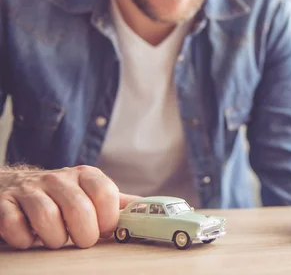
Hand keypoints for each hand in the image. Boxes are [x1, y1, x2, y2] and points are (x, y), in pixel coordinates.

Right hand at [0, 165, 138, 249]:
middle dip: (83, 235)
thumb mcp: (91, 194)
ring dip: (54, 239)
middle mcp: (59, 178)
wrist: (15, 186)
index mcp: (86, 175)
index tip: (104, 231)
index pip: (105, 194)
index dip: (107, 220)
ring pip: (47, 217)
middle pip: (78, 209)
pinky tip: (28, 238)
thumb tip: (151, 208)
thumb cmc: (62, 196)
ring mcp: (30, 189)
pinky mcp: (4, 202)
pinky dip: (23, 239)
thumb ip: (118, 202)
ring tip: (55, 239)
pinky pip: (14, 224)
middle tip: (80, 240)